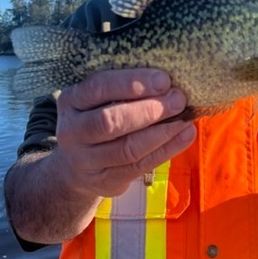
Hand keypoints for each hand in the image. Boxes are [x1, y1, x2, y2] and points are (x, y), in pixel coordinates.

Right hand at [53, 68, 196, 197]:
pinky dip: (167, 149)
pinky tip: (185, 135)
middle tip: (178, 99)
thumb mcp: (100, 98)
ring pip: (128, 148)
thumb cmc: (99, 115)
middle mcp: (72, 131)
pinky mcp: (104, 181)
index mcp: (71, 100)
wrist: (76, 164)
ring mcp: (86, 160)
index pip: (99, 87)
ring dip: (163, 132)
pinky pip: (139, 166)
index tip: (164, 79)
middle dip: (149, 110)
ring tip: (186, 118)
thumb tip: (168, 77)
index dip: (133, 83)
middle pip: (111, 121)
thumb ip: (125, 87)